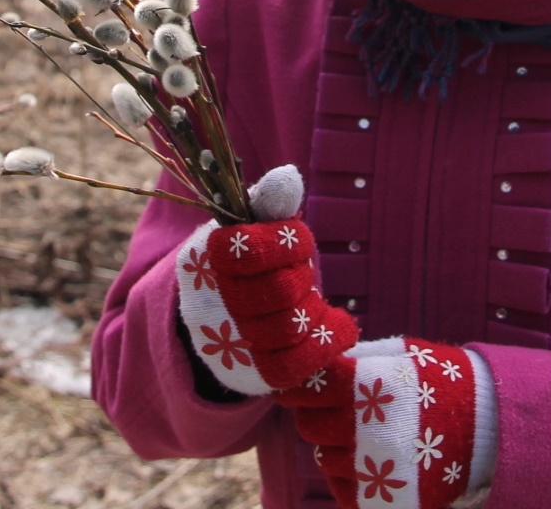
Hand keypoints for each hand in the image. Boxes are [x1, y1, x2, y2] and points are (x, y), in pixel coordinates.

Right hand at [175, 165, 358, 394]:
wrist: (220, 316)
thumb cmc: (248, 260)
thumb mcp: (253, 225)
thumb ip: (269, 203)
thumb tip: (287, 178)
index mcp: (214, 255)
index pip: (256, 247)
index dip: (286, 243)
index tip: (292, 241)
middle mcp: (218, 300)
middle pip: (278, 291)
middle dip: (300, 280)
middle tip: (299, 273)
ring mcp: (235, 340)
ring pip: (286, 330)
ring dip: (309, 312)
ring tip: (310, 302)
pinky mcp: (256, 372)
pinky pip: (294, 366)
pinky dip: (323, 343)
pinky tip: (335, 324)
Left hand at [277, 336, 479, 508]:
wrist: (488, 427)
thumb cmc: (441, 384)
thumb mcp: (402, 356)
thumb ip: (358, 358)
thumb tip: (318, 361)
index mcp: (369, 386)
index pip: (309, 389)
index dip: (297, 387)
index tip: (298, 386)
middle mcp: (368, 428)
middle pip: (309, 427)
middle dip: (313, 416)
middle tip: (327, 409)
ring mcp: (378, 468)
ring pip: (324, 460)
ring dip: (331, 447)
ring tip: (354, 435)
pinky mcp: (389, 499)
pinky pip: (344, 493)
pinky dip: (347, 478)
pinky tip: (364, 462)